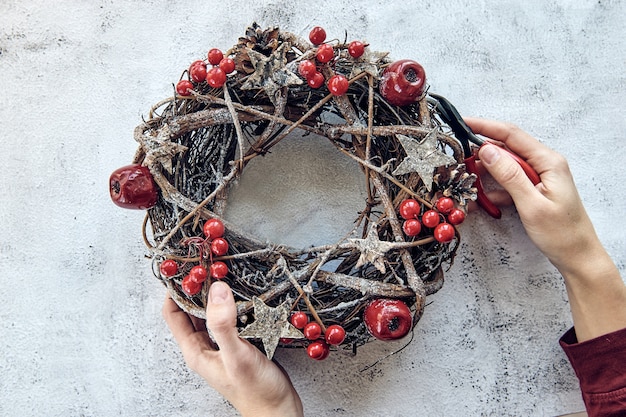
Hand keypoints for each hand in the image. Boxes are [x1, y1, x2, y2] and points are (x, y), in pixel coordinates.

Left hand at [162, 281, 303, 416]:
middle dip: (198, 288)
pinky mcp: (241, 344)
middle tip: (209, 266)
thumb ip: (224, 324)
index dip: (175, 290)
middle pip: (193, 310)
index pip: (174, 313)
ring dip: (218, 296)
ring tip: (225, 275)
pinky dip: (236, 305)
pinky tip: (247, 296)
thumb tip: (216, 290)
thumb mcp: (237, 355)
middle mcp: (206, 347)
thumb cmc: (256, 392)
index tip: (185, 268)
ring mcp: (223, 345)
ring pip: (214, 313)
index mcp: (196, 351)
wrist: (280, 409)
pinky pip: (233, 318)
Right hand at [465, 118, 625, 340]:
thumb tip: (487, 150)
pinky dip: (494, 189)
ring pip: (505, 166)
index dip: (485, 126)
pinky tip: (482, 200)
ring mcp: (539, 177)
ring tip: (467, 180)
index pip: (512, 135)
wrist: (577, 257)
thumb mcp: (531, 204)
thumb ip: (509, 175)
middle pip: (507, 148)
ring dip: (485, 173)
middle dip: (481, 152)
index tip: (464, 123)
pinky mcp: (534, 189)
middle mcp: (544, 164)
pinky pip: (508, 182)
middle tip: (458, 159)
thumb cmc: (561, 233)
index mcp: (548, 161)